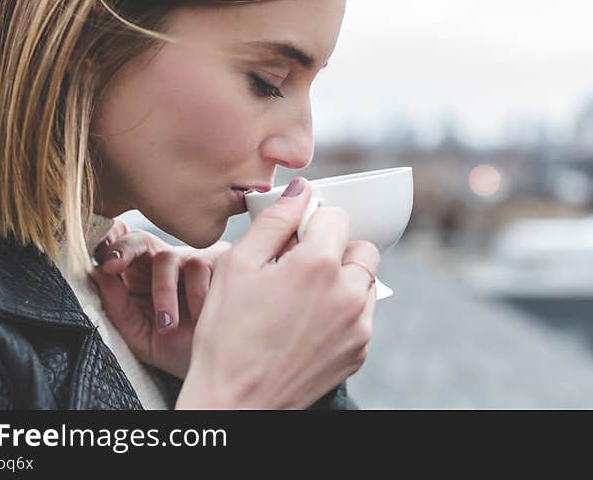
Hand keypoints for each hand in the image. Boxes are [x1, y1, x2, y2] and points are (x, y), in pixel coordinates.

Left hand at [89, 219, 230, 378]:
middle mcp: (168, 263)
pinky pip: (201, 266)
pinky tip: (200, 318)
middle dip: (124, 249)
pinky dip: (196, 295)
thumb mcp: (140, 335)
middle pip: (141, 239)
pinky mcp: (222, 262)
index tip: (100, 261)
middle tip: (112, 267)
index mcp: (143, 276)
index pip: (122, 247)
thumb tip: (96, 272)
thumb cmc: (179, 349)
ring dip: (163, 293)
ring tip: (168, 327)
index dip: (110, 245)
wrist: (219, 365)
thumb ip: (117, 307)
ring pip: (169, 257)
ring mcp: (195, 260)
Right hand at [176, 177, 379, 409]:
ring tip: (301, 298)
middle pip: (360, 247)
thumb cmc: (227, 334)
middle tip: (298, 267)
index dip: (311, 222)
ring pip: (365, 281)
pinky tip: (307, 322)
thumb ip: (275, 221)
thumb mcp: (237, 265)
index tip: (291, 240)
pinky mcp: (359, 351)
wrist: (235, 402)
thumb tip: (301, 191)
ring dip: (342, 279)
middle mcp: (347, 293)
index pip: (336, 216)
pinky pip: (362, 314)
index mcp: (318, 265)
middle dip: (335, 249)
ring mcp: (358, 326)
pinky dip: (343, 310)